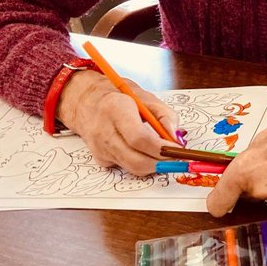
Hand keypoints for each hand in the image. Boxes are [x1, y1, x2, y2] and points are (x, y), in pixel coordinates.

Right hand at [57, 69, 177, 175]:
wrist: (88, 101)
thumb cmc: (120, 97)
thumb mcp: (148, 99)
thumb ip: (166, 118)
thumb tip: (177, 141)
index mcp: (115, 110)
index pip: (139, 138)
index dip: (162, 148)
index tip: (178, 149)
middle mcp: (103, 131)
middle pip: (136, 160)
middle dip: (161, 162)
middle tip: (177, 156)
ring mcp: (99, 148)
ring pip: (133, 168)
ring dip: (153, 164)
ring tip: (164, 152)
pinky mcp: (100, 159)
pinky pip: (126, 167)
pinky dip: (141, 162)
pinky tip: (144, 150)